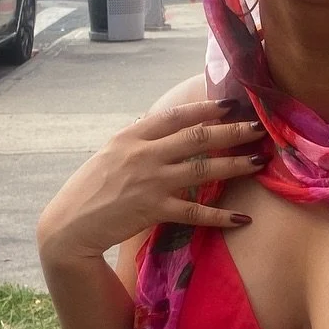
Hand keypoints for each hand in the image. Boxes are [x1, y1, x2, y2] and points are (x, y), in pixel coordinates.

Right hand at [37, 100, 265, 267]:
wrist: (70, 224)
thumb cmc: (90, 188)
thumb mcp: (111, 153)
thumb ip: (139, 140)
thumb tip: (167, 128)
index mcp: (132, 136)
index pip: (175, 116)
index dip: (205, 108)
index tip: (231, 104)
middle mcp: (144, 154)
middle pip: (196, 138)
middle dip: (231, 132)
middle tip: (258, 128)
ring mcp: (150, 182)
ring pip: (202, 169)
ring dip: (234, 165)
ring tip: (258, 161)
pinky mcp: (154, 210)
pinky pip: (196, 212)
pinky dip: (221, 216)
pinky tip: (243, 218)